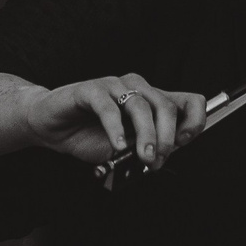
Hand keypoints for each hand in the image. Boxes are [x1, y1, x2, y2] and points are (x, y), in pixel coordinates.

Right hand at [19, 73, 208, 167]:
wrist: (51, 127)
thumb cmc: (88, 135)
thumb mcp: (125, 149)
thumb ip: (144, 148)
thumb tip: (162, 156)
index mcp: (151, 101)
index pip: (189, 100)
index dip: (194, 120)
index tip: (186, 142)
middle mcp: (137, 89)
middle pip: (166, 105)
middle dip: (167, 137)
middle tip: (158, 159)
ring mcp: (113, 86)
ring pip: (141, 105)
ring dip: (146, 135)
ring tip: (143, 156)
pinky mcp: (90, 89)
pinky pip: (108, 107)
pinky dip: (115, 129)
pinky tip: (117, 146)